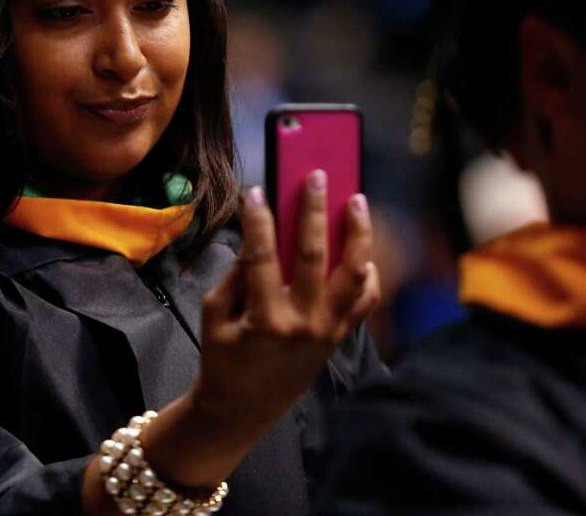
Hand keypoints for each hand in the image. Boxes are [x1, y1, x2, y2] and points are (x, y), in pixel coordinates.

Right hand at [193, 171, 379, 436]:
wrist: (242, 409)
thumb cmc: (222, 360)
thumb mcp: (215, 315)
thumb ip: (238, 275)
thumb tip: (260, 233)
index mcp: (265, 319)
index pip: (262, 256)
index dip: (258, 221)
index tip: (257, 191)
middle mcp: (304, 323)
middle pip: (314, 255)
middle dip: (315, 211)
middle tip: (318, 176)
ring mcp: (328, 330)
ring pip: (354, 274)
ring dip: (358, 234)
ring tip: (357, 200)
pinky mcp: (340, 336)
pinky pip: (365, 299)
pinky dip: (369, 271)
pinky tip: (362, 247)